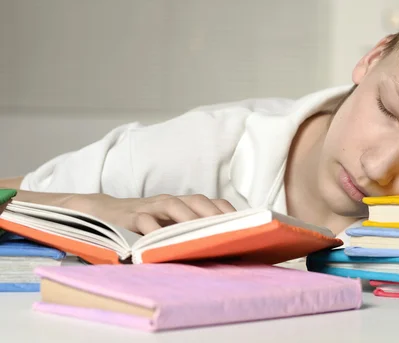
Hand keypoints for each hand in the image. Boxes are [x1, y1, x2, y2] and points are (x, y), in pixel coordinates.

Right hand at [79, 193, 236, 234]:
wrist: (103, 213)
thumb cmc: (144, 223)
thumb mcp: (167, 225)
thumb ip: (188, 232)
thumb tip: (218, 248)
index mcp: (182, 204)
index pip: (210, 202)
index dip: (227, 211)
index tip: (244, 224)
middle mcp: (169, 202)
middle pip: (196, 201)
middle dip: (213, 213)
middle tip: (228, 229)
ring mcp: (150, 207)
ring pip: (172, 206)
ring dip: (188, 218)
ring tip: (201, 232)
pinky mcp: (130, 216)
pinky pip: (143, 220)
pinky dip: (152, 230)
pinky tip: (161, 242)